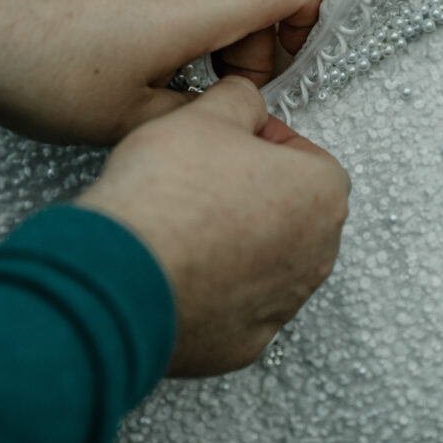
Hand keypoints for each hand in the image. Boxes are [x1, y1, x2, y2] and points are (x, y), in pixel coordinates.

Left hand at [0, 0, 321, 144]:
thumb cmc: (38, 65)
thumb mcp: (129, 119)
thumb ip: (197, 114)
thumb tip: (219, 110)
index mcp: (199, 1)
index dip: (305, 25)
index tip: (276, 69)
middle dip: (246, 53)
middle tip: (206, 100)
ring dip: (206, 43)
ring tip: (158, 89)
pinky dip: (174, 27)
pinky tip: (128, 65)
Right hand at [77, 77, 349, 375]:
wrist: (120, 272)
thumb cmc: (168, 193)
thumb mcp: (206, 112)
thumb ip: (240, 97)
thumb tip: (245, 100)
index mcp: (322, 195)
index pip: (308, 157)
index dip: (265, 142)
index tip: (231, 141)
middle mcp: (316, 257)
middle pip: (291, 211)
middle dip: (253, 193)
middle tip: (203, 178)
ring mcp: (281, 307)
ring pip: (265, 262)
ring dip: (234, 242)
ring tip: (182, 223)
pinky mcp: (242, 345)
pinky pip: (235, 307)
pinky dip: (212, 289)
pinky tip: (176, 266)